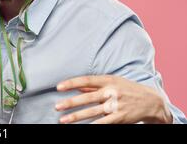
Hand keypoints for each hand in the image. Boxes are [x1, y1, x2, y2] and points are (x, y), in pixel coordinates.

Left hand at [55, 75, 172, 123]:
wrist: (151, 101)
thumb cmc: (127, 89)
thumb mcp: (112, 82)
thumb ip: (94, 86)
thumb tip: (76, 87)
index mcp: (108, 80)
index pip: (86, 80)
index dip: (72, 83)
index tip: (58, 87)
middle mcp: (111, 92)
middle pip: (87, 98)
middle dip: (70, 103)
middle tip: (56, 107)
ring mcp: (116, 105)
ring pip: (92, 112)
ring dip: (76, 117)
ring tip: (63, 120)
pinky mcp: (120, 118)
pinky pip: (103, 123)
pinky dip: (92, 126)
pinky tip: (82, 127)